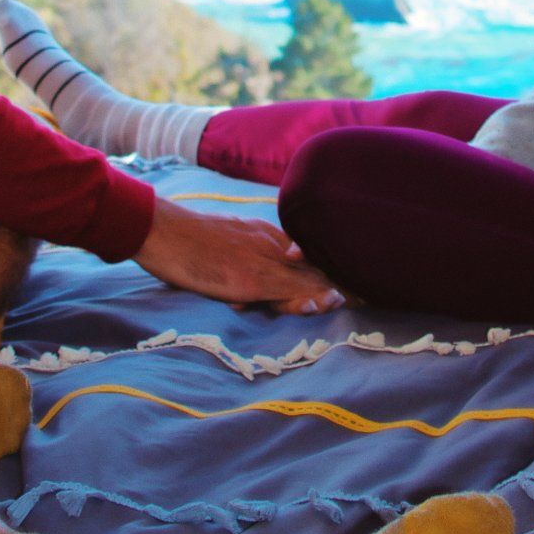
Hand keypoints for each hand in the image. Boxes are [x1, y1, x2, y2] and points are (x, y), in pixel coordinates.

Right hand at [136, 198, 342, 314]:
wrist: (160, 228)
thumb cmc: (184, 240)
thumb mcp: (224, 246)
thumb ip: (243, 263)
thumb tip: (247, 294)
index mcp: (264, 236)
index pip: (306, 255)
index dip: (331, 270)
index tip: (355, 283)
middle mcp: (268, 246)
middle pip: (312, 266)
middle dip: (341, 282)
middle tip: (372, 296)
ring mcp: (257, 262)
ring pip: (301, 278)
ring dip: (330, 292)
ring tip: (356, 301)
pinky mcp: (244, 278)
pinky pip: (278, 290)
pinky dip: (301, 299)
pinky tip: (319, 305)